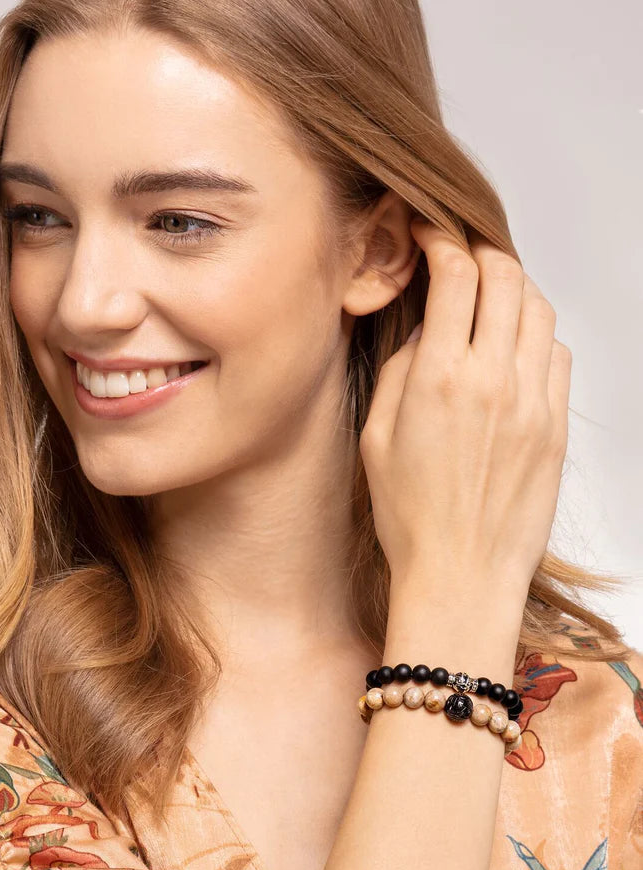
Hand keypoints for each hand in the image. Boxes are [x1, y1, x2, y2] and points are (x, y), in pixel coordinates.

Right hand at [359, 220, 570, 611]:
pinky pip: (557, 354)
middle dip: (482, 252)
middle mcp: (493, 380)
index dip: (442, 241)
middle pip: (507, 279)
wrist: (461, 572)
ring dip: (515, 287)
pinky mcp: (555, 425)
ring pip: (539, 310)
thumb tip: (428, 329)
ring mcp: (533, 401)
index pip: (456, 278)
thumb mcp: (376, 437)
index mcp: (439, 380)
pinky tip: (513, 345)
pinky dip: (536, 333)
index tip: (430, 233)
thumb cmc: (409, 514)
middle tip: (463, 254)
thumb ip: (402, 370)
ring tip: (491, 294)